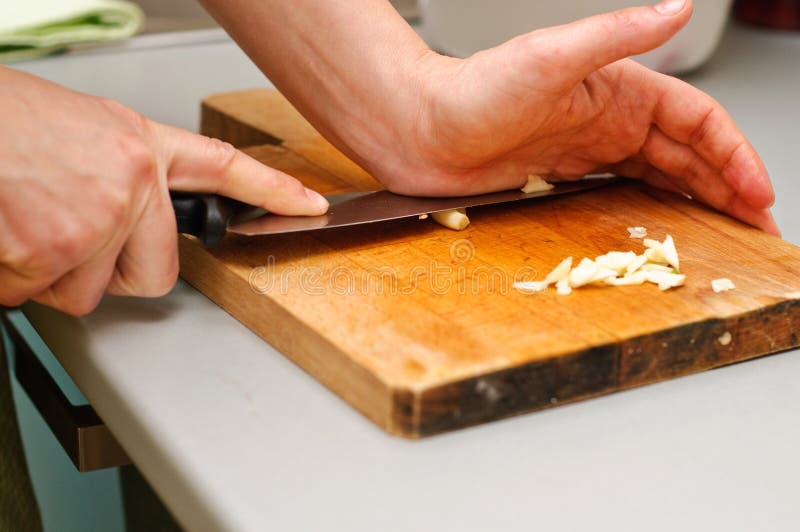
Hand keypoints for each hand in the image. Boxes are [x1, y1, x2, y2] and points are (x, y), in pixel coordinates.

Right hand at [0, 67, 327, 314]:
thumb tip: (127, 222)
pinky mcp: (53, 252)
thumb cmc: (4, 123)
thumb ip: (118, 176)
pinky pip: (36, 295)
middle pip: (154, 276)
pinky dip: (11, 277)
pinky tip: (3, 231)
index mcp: (137, 144)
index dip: (271, 190)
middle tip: (66, 236)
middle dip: (110, 275)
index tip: (308, 205)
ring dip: (48, 274)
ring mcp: (94, 219)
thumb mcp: (78, 132)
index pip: (224, 169)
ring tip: (22, 219)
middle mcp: (129, 182)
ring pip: (84, 292)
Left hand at [202, 0, 776, 233]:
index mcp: (617, 89)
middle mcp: (607, 118)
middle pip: (687, 152)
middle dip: (728, 186)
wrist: (415, 128)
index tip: (757, 195)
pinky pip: (621, 191)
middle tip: (757, 226)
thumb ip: (616, 35)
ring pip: (659, 174)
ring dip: (697, 200)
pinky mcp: (560, 174)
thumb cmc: (470, 91)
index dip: (734, 156)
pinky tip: (667, 226)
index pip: (697, 121)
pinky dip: (651, 207)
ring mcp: (585, 148)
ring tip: (728, 231)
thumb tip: (678, 7)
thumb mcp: (550, 58)